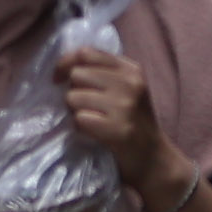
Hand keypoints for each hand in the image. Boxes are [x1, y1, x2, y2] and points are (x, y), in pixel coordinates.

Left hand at [55, 49, 181, 197]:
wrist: (153, 158)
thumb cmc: (133, 122)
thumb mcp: (126, 89)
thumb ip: (102, 73)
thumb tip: (63, 67)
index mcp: (131, 69)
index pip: (86, 53)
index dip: (65, 63)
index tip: (58, 78)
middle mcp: (130, 83)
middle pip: (77, 75)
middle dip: (73, 92)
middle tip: (85, 107)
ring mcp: (125, 106)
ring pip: (74, 97)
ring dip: (75, 111)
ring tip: (91, 120)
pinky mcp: (117, 129)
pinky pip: (79, 119)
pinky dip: (80, 128)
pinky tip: (94, 132)